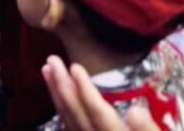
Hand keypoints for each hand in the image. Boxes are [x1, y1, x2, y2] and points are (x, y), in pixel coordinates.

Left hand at [43, 56, 159, 130]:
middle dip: (63, 87)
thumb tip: (136, 110)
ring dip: (57, 97)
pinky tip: (58, 99)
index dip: (86, 91)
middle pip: (78, 117)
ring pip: (69, 123)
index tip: (75, 67)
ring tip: (46, 71)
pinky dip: (62, 113)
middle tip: (51, 60)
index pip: (99, 115)